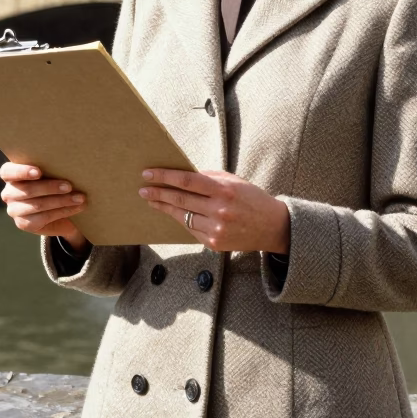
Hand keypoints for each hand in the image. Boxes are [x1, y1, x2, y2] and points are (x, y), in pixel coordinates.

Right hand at [0, 162, 88, 250]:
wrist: (60, 211)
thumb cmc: (54, 184)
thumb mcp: (51, 173)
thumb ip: (52, 168)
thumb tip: (69, 162)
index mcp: (10, 175)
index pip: (7, 172)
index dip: (22, 171)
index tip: (39, 172)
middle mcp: (8, 193)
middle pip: (27, 189)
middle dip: (50, 187)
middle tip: (69, 185)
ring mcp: (14, 210)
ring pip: (37, 205)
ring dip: (61, 201)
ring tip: (79, 198)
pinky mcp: (23, 224)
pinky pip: (44, 218)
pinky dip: (63, 211)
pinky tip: (76, 207)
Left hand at [138, 169, 289, 253]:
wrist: (273, 227)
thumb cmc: (252, 198)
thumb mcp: (234, 181)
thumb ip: (209, 177)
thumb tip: (182, 174)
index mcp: (224, 190)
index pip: (187, 181)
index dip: (165, 176)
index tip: (148, 174)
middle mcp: (219, 210)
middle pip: (180, 200)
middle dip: (158, 193)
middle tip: (143, 189)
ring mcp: (216, 229)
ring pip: (183, 216)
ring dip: (165, 208)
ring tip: (152, 201)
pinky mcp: (214, 243)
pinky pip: (191, 229)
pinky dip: (182, 220)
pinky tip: (173, 213)